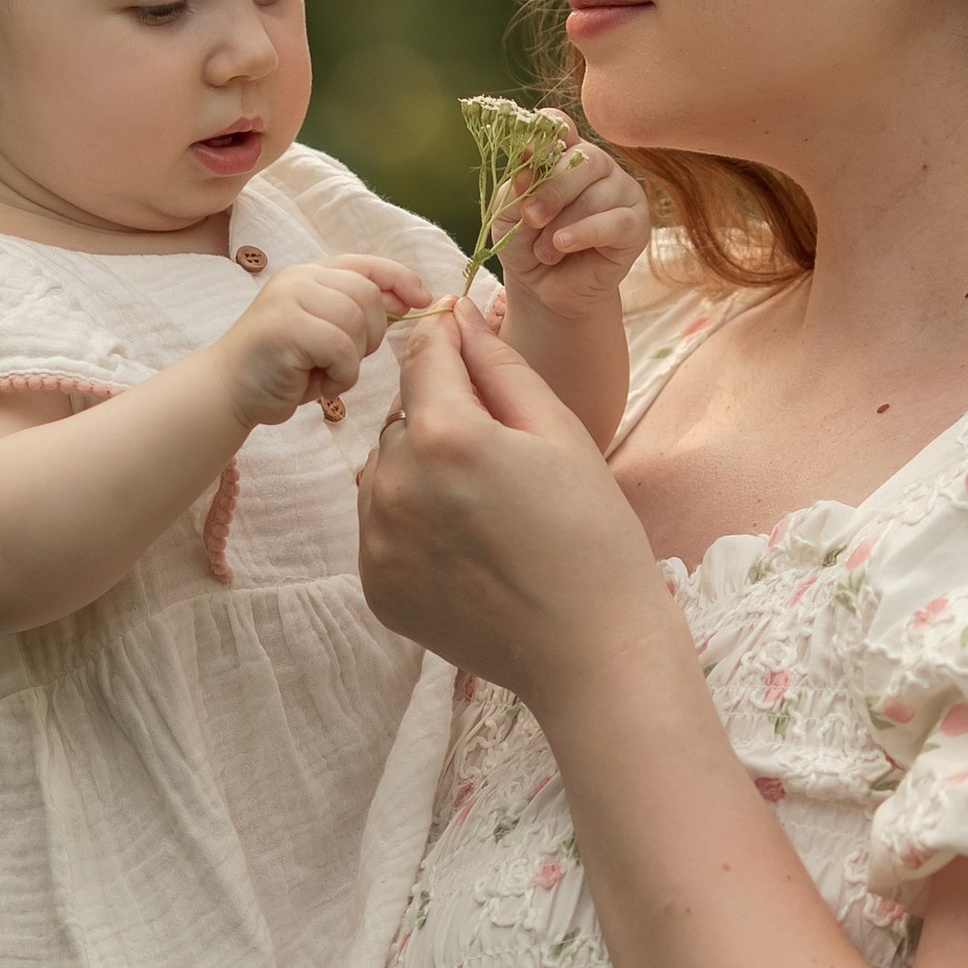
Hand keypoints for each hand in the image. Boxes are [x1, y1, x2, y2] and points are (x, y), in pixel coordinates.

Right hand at [216, 255, 431, 428]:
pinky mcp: (286, 326)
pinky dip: (340, 375)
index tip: (423, 301)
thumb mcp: (325, 332)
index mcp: (310, 274)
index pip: (368, 264)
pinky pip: (341, 348)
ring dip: (353, 360)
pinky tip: (320, 385)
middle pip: (369, 296)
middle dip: (372, 335)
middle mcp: (299, 278)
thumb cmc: (281, 368)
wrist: (228, 391)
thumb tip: (409, 298)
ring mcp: (290, 298)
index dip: (401, 279)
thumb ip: (358, 312)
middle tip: (344, 361)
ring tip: (327, 374)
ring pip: (357, 322)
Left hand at [359, 300, 675, 703]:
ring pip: (384, 470)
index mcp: (444, 435)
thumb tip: (460, 315)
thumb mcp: (558, 432)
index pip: (423, 355)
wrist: (591, 651)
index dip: (448, 340)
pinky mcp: (375, 585)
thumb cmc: (592, 535)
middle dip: (440, 416)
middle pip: (402, 416)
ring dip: (420, 470)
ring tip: (482, 506)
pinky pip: (379, 525)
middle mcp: (394, 484)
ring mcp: (377, 540)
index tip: (466, 341)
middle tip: (501, 456)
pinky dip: (410, 522)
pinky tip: (465, 545)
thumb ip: (499, 367)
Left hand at [489, 133, 650, 326]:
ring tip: (544, 251)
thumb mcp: (507, 217)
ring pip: (597, 194)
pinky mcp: (636, 224)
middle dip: (551, 190)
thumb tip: (524, 165)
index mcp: (565, 153)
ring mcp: (621, 192)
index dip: (545, 132)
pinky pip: (616, 221)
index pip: (560, 126)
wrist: (546, 290)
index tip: (526, 150)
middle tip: (529, 217)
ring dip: (562, 225)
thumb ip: (514, 190)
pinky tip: (564, 244)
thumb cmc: (527, 245)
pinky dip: (586, 232)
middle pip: (583, 158)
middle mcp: (598, 166)